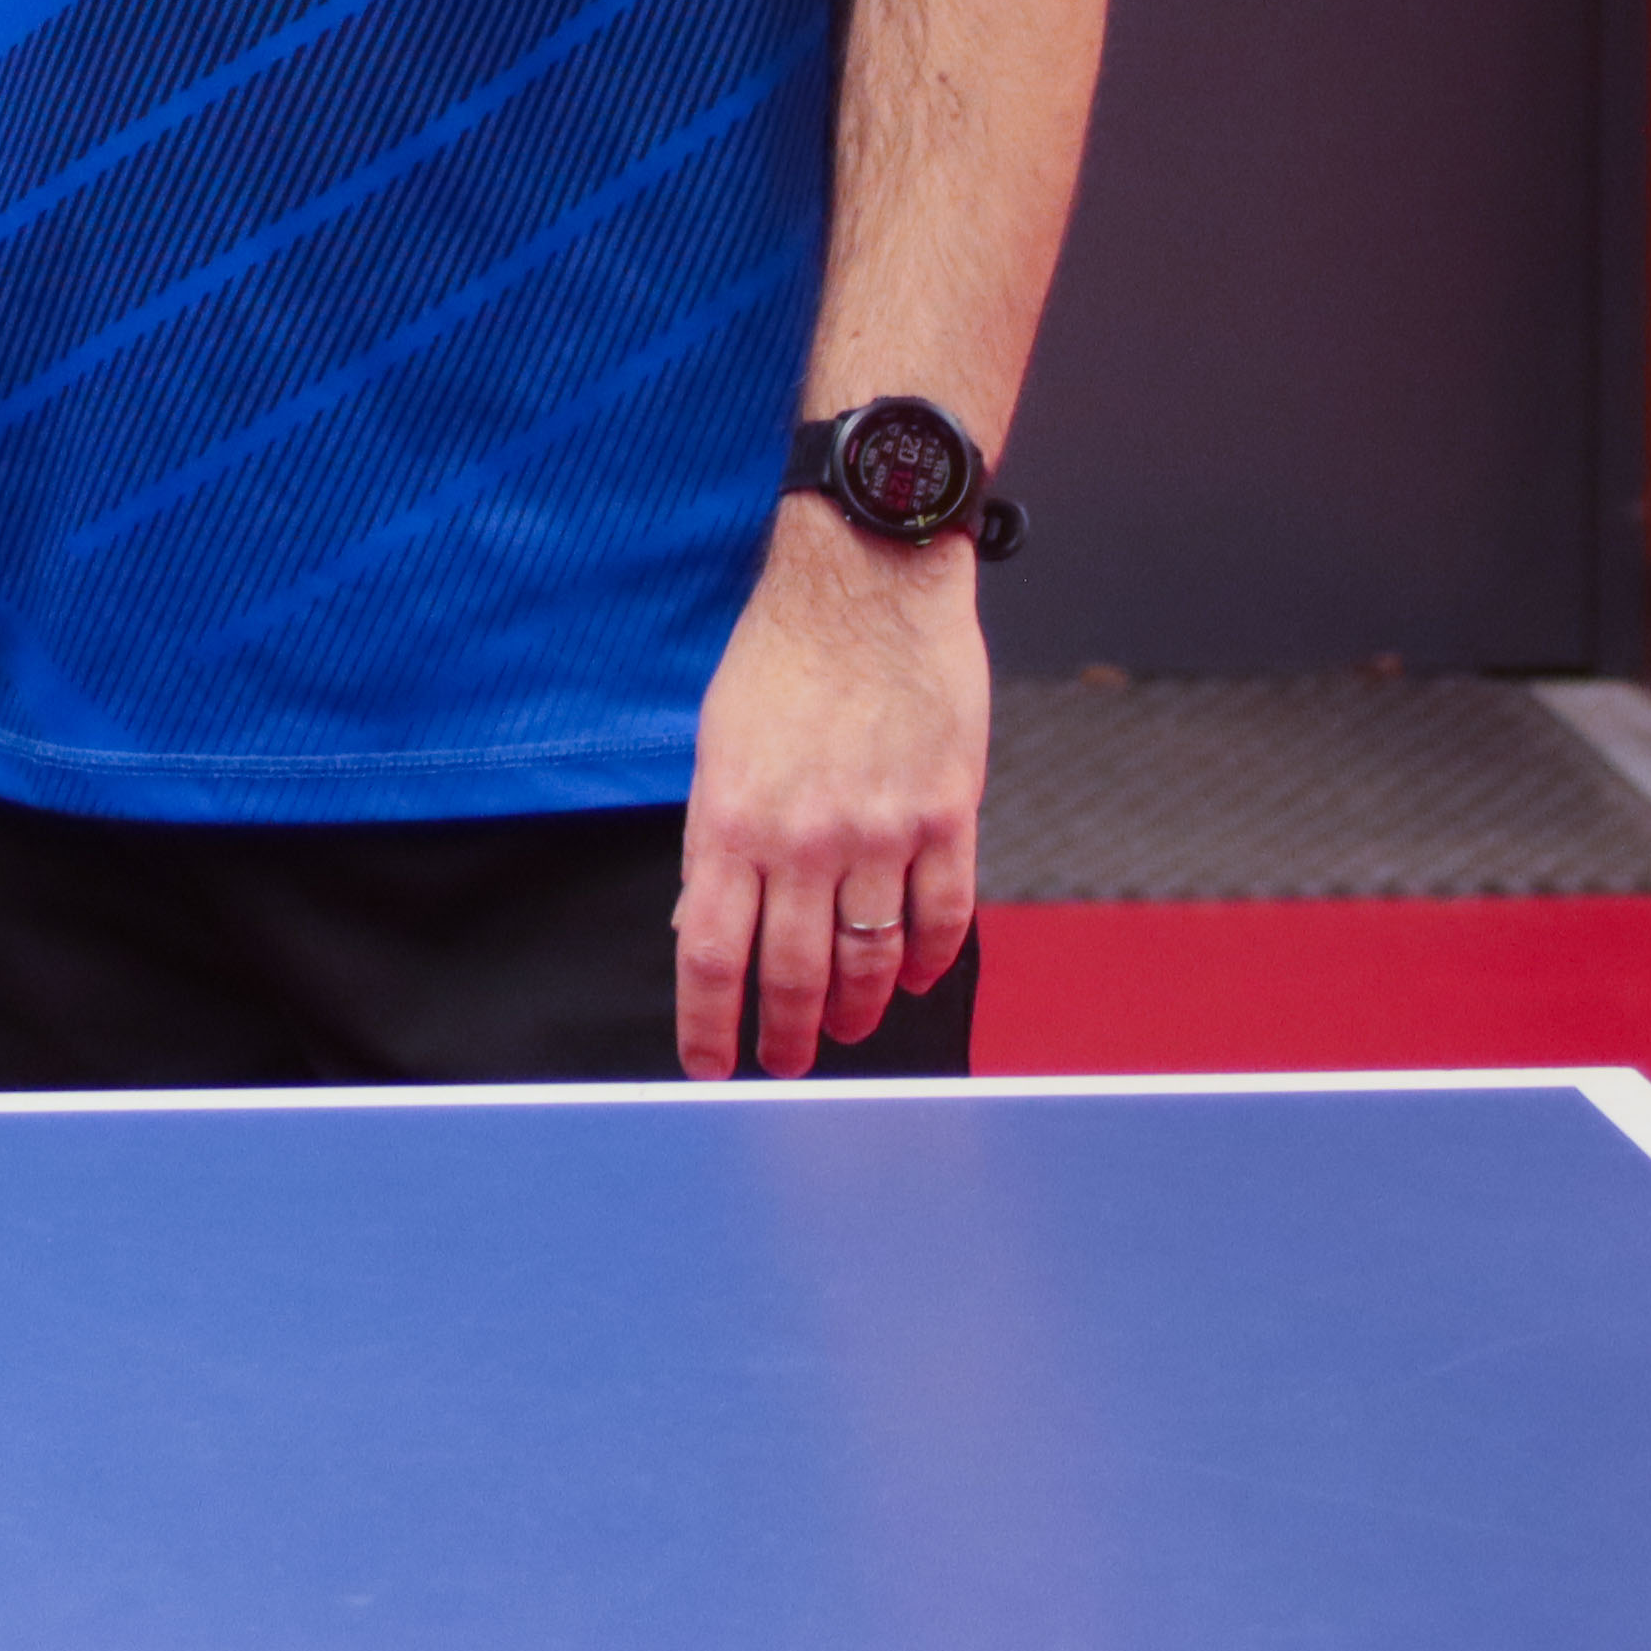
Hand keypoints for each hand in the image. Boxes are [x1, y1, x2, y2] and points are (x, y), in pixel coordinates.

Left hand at [675, 503, 989, 1078]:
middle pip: (793, 971)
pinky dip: (927, 961)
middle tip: (785, 1067)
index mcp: (731, 819)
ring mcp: (882, 831)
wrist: (866, 584)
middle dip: (785, 1035)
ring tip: (845, 1031)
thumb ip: (716, 840)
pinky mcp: (948, 814)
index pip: (711, 952)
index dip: (708, 1023)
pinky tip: (911, 979)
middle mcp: (805, 837)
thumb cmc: (779, 660)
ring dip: (856, 1008)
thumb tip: (703, 925)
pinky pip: (942, 915)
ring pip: (870, 958)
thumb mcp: (716, 747)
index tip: (708, 1067)